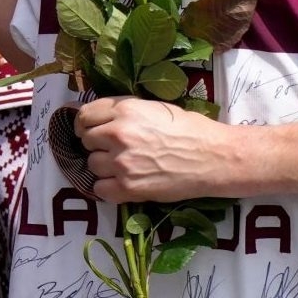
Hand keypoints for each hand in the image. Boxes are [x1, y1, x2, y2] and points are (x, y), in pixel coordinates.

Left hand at [76, 95, 241, 202]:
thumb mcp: (156, 108)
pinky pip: (99, 188)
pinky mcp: (127, 188)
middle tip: (114, 149)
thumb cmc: (191, 129)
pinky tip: (124, 183)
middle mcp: (118, 133)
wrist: (212, 157)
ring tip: (125, 166)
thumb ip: (127, 112)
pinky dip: (109, 187)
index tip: (91, 130)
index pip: (85, 115)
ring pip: (91, 164)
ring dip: (104, 166)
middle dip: (97, 144)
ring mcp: (121, 162)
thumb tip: (104, 118)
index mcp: (126, 109)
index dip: (87, 123)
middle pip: (86, 140)